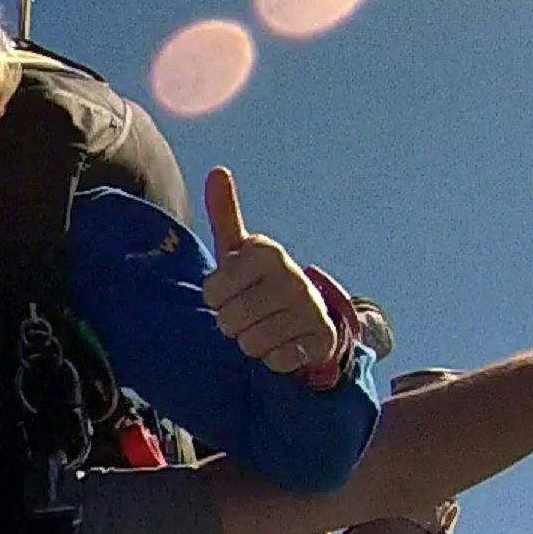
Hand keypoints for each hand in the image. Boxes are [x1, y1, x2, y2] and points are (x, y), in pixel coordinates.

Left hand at [199, 166, 335, 377]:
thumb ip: (225, 215)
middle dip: (232, 324)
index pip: (211, 293)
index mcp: (266, 252)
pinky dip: (274, 360)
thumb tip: (218, 171)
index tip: (231, 290)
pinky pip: (276, 362)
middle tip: (249, 313)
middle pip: (228, 321)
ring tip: (265, 327)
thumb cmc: (259, 282)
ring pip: (250, 344)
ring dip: (251, 343)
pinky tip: (284, 344)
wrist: (308, 315)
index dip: (216, 299)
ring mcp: (309, 308)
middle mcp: (291, 276)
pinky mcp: (321, 339)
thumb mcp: (240, 250)